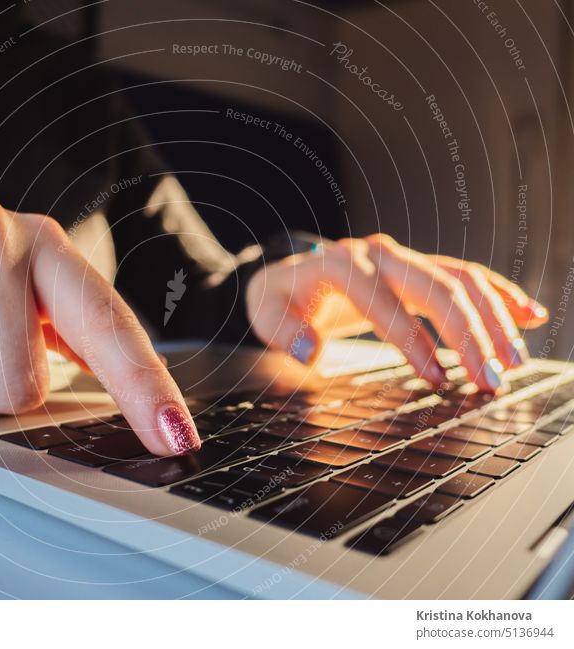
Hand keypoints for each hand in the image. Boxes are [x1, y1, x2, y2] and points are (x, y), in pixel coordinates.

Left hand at [245, 234, 548, 391]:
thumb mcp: (266, 311)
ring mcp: (403, 257)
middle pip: (435, 287)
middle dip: (469, 334)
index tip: (436, 378)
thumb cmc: (283, 296)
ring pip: (460, 279)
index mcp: (339, 264)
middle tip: (492, 378)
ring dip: (493, 319)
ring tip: (515, 360)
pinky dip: (498, 294)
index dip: (412, 341)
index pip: (384, 301)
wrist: (294, 273)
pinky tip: (528, 316)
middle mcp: (378, 254)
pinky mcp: (419, 266)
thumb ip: (284, 331)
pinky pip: (466, 274)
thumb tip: (311, 351)